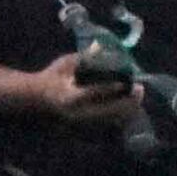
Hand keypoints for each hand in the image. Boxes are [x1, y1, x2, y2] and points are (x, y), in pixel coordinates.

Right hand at [28, 53, 144, 128]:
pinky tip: (129, 108)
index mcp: (69, 97)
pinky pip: (107, 125)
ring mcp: (81, 125)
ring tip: (138, 98)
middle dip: (126, 102)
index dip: (111, 87)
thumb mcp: (64, 64)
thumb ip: (83, 57)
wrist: (36, 100)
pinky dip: (119, 117)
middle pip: (107, 111)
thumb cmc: (51, 78)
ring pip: (110, 121)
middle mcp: (76, 114)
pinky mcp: (84, 129)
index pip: (94, 93)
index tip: (127, 82)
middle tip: (140, 90)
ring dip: (125, 110)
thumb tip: (100, 46)